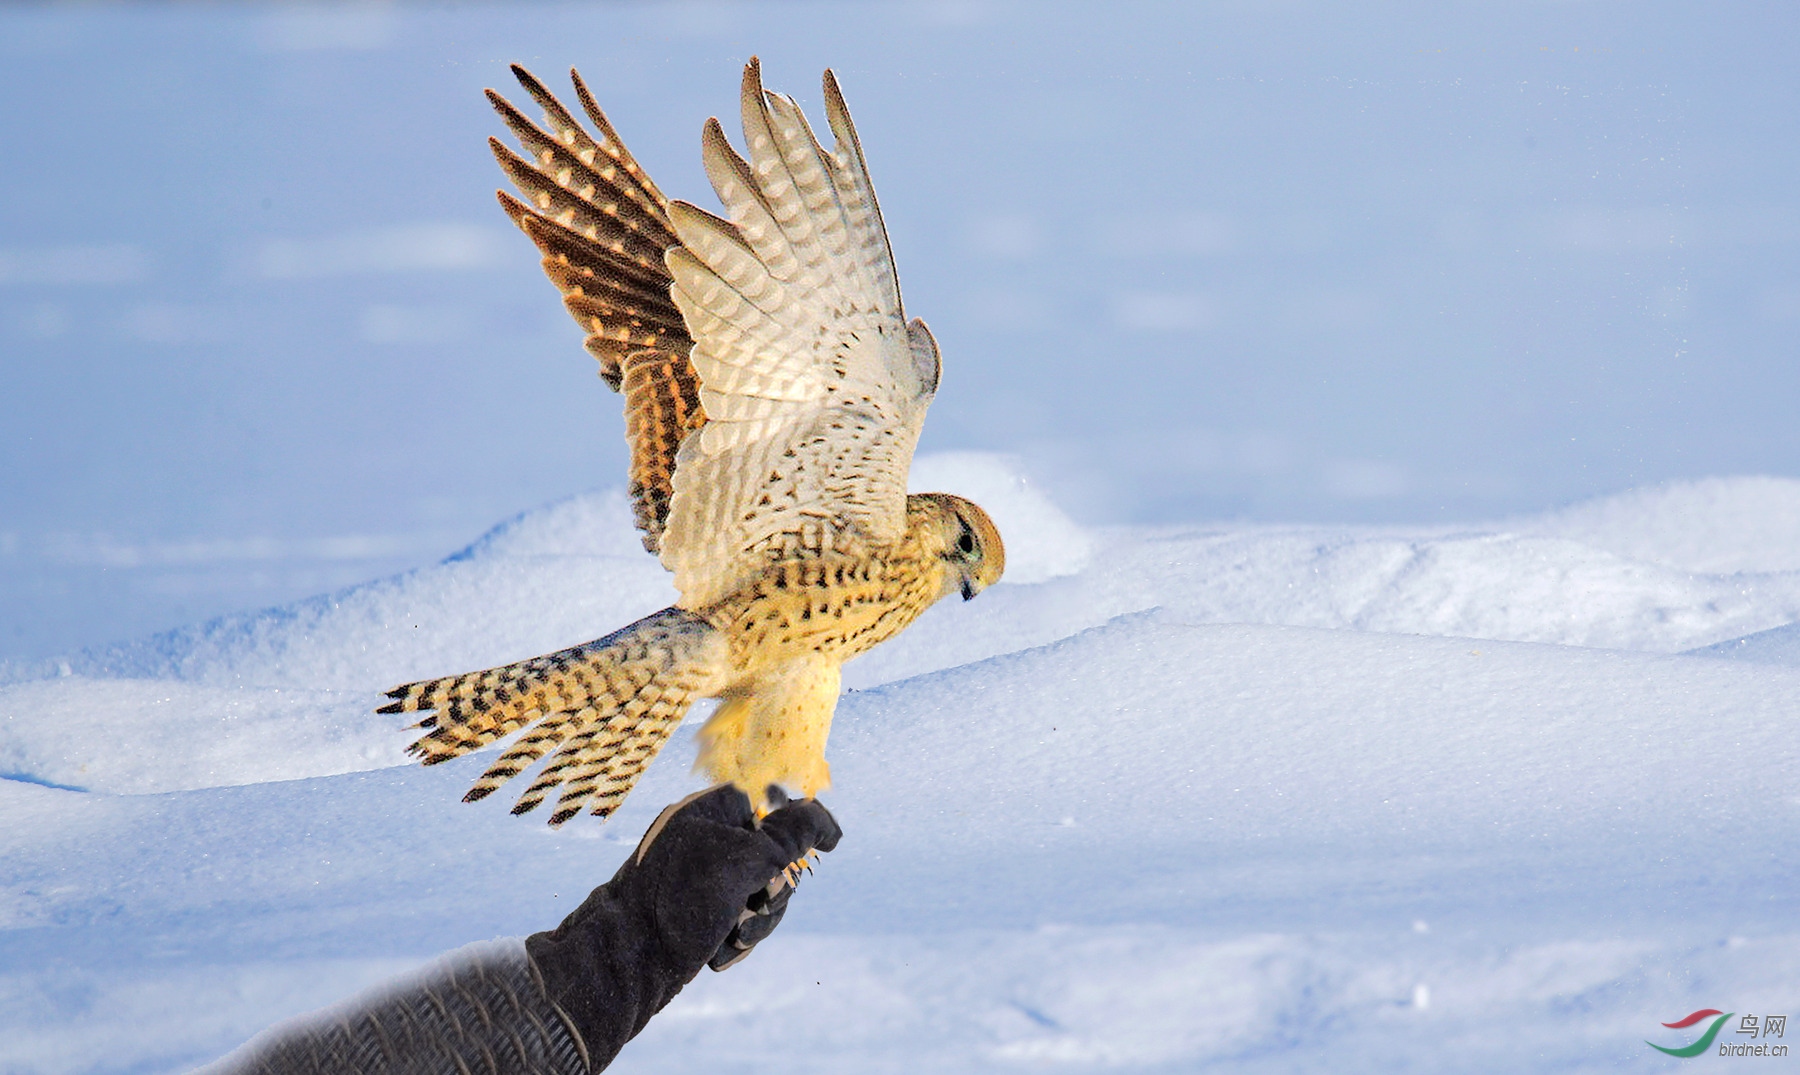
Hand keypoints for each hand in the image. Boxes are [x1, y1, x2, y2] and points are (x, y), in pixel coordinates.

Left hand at [526, 785, 839, 1066]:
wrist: (621, 965)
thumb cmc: (680, 904)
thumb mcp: (747, 860)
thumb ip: (792, 835)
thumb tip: (827, 823)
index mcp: (707, 811)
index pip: (769, 803)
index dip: (792, 831)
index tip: (807, 853)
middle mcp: (701, 840)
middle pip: (772, 856)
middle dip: (772, 891)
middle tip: (754, 904)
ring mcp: (696, 879)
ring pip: (759, 894)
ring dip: (756, 921)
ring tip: (732, 938)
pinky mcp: (694, 914)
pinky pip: (737, 920)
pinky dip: (734, 938)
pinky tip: (716, 954)